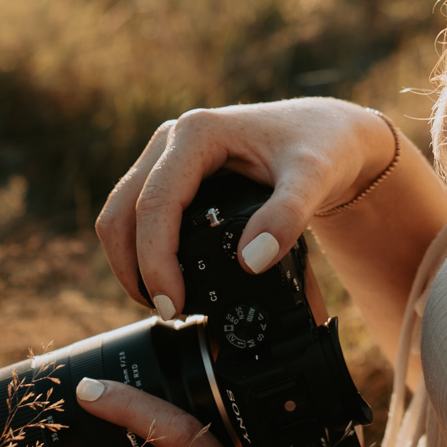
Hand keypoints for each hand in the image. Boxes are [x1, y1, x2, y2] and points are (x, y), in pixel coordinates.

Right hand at [94, 100, 396, 312]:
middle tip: (169, 313)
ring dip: (132, 263)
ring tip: (166, 304)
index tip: (173, 304)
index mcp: (198, 133)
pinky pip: (136, 215)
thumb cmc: (322, 148)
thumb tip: (250, 261)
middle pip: (122, 211)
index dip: (156, 260)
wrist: (326, 133)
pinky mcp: (169, 174)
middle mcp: (172, 139)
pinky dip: (142, 251)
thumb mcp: (314, 179)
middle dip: (135, 269)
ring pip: (120, 214)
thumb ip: (287, 217)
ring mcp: (166, 155)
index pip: (155, 203)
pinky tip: (166, 280)